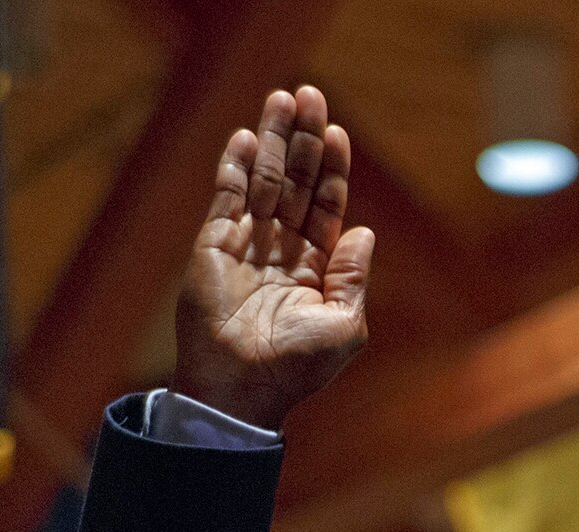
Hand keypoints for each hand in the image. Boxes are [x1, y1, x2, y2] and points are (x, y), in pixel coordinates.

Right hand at [172, 86, 373, 431]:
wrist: (242, 388)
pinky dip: (237, 168)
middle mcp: (282, 249)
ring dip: (273, 140)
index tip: (338, 133)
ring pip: (264, 181)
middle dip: (305, 140)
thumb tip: (365, 230)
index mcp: (317, 268)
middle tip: (312, 96)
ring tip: (282, 99)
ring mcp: (247, 245)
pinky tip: (248, 138)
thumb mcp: (345, 324)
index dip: (333, 169)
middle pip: (297, 181)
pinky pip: (228, 199)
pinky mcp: (214, 246)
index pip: (326, 205)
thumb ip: (354, 276)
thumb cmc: (298, 367)